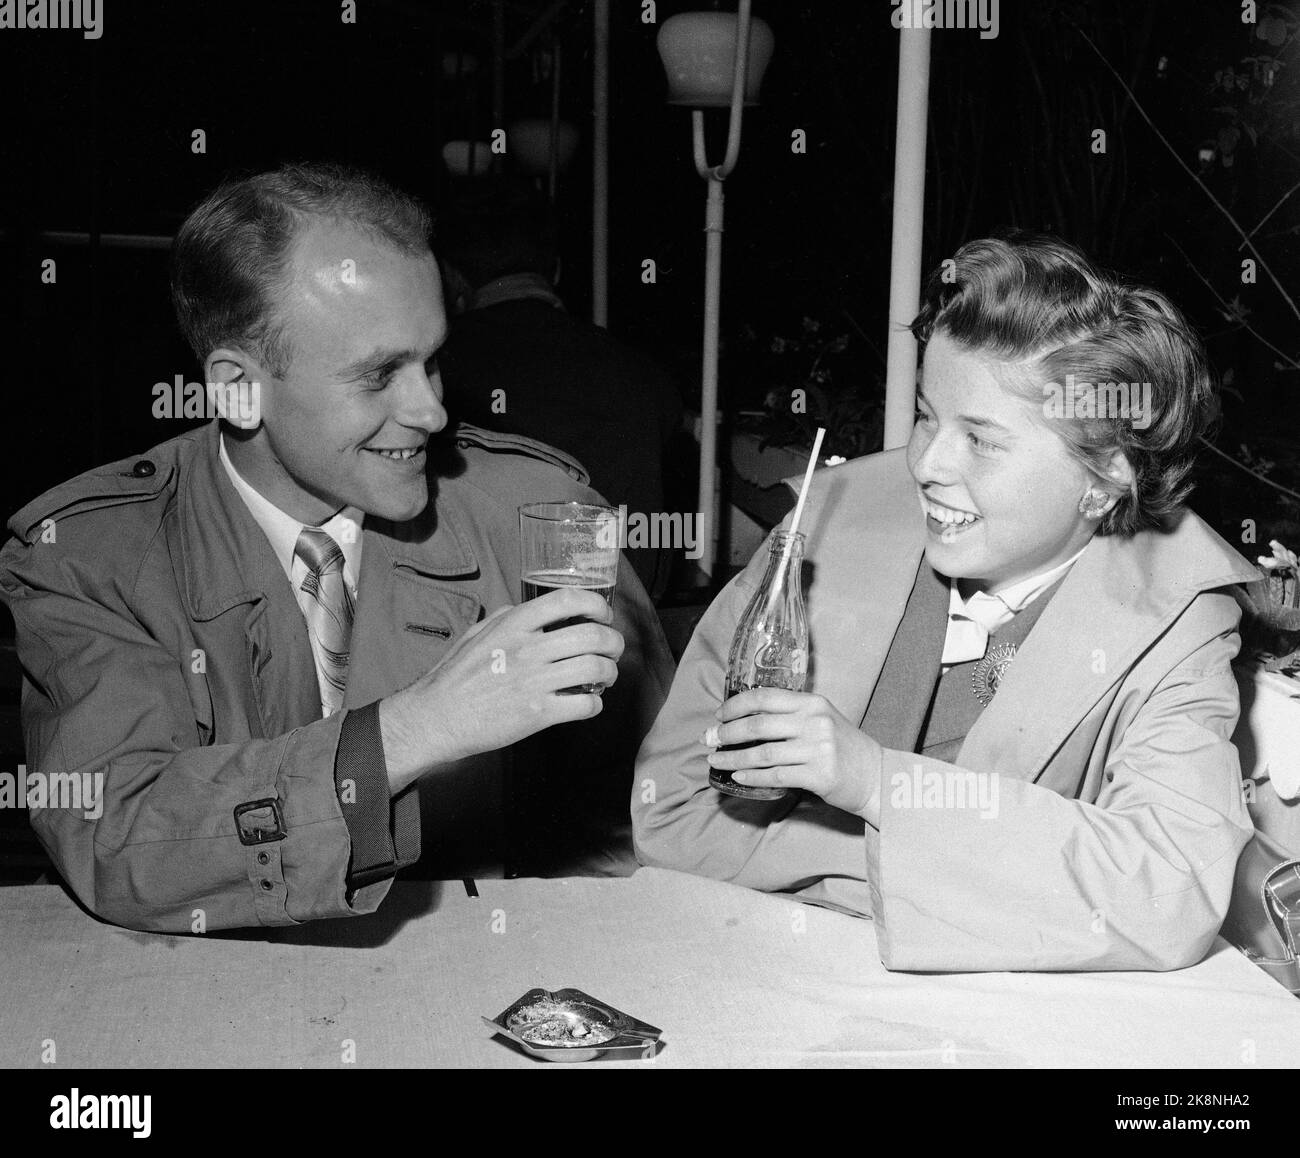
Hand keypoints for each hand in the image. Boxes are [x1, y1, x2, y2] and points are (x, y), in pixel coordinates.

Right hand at [380, 587, 623, 790]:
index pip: (568, 599)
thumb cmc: (454, 676)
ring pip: (596, 668)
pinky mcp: (538, 714)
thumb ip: (506, 618)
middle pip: (592, 635)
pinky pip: (585, 705)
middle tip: (613, 649)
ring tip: (606, 677)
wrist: (436, 717)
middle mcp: (528, 649)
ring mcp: (534, 682)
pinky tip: (588, 703)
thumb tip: (532, 610)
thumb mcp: (476, 633)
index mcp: (514, 624)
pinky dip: (595, 704)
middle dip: (614, 642)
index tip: (603, 615)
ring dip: (610, 672)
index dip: (596, 604)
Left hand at [702, 688, 881, 820]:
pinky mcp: (819, 775)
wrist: (876, 775)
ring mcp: (818, 749)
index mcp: (812, 702)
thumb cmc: (843, 747)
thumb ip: (790, 715)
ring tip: (715, 760)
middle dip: (726, 733)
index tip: (718, 715)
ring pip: (762, 753)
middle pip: (758, 725)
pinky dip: (752, 777)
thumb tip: (744, 719)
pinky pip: (776, 776)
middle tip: (707, 739)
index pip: (764, 697)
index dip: (736, 706)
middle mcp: (815, 722)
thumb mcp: (821, 719)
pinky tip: (738, 777)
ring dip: (733, 758)